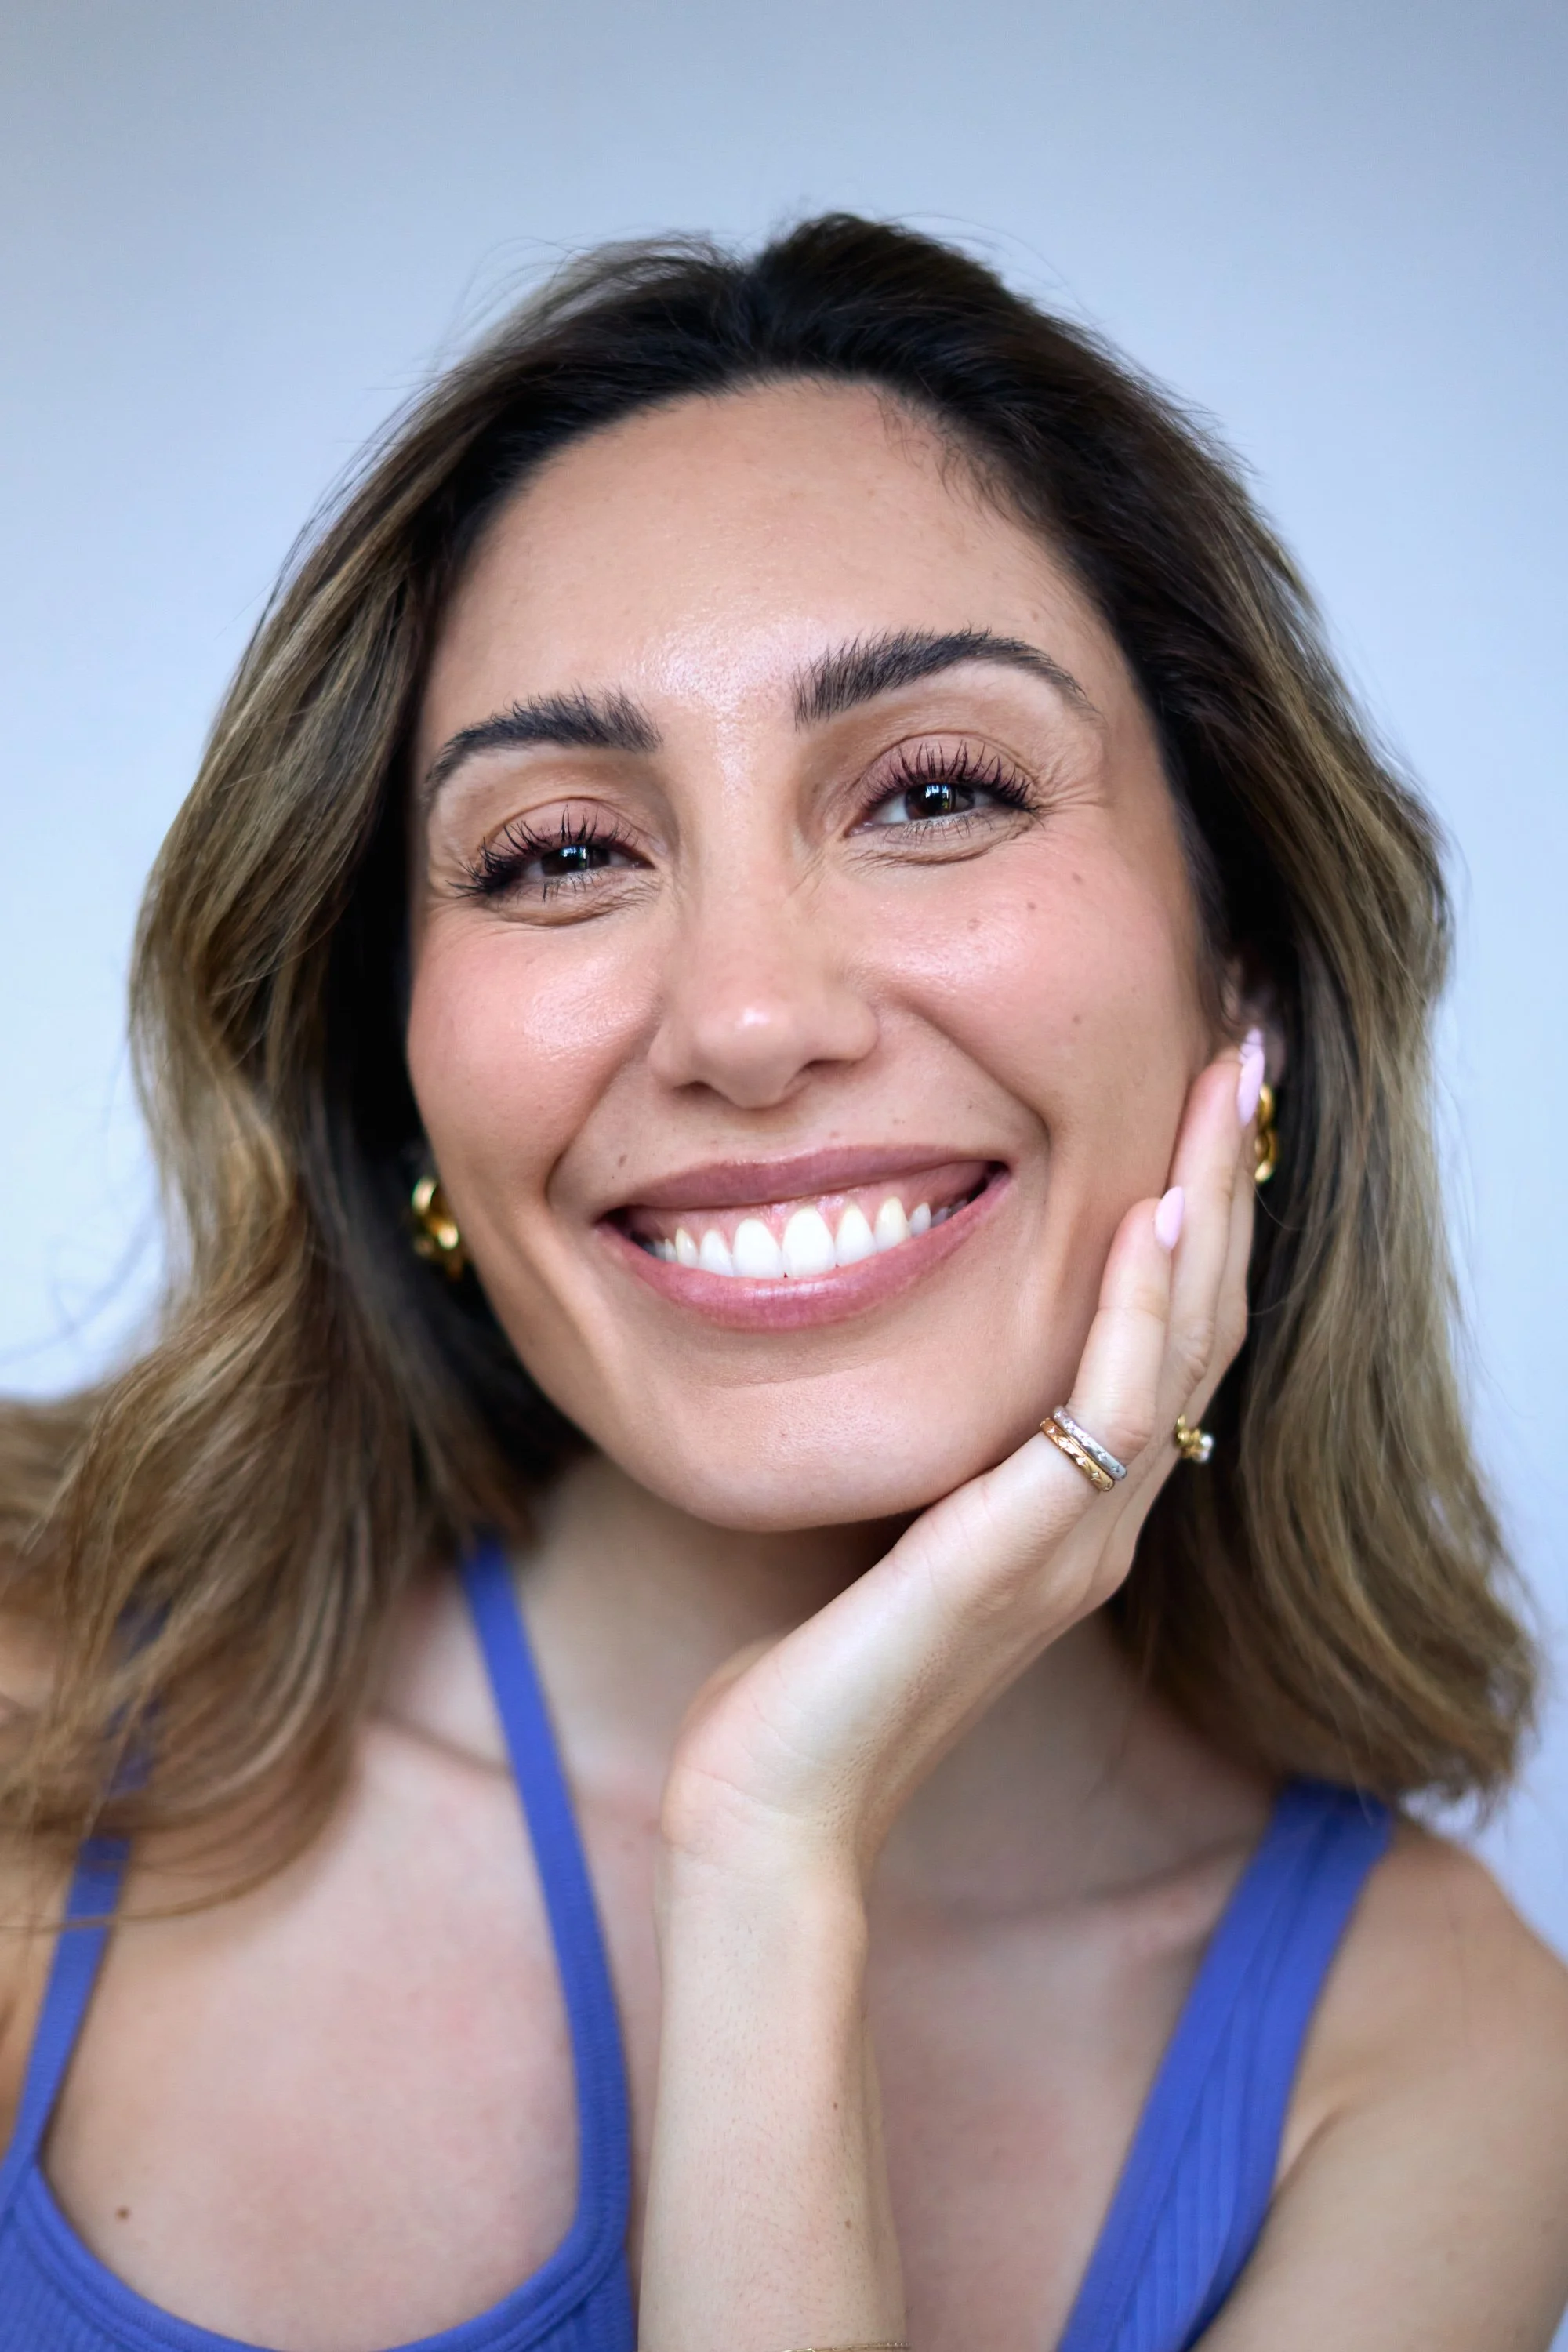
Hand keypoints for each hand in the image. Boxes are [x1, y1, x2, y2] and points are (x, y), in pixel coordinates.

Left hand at [659, 1041, 1258, 1886]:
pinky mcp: (1024, 1552)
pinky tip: (1149, 1218)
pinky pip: (1115, 1408)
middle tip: (1241, 1056)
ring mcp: (1078, 1540)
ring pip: (1182, 1345)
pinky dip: (1138, 1307)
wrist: (775, 1801)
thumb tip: (924, 1371)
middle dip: (1223, 1183)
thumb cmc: (811, 1674)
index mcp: (1073, 1514)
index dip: (1193, 1221)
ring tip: (1222, 1091)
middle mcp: (1100, 1522)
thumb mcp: (888, 1532)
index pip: (1164, 1341)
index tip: (1191, 1106)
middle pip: (1199, 1323)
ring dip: (1206, 1209)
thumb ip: (937, 1461)